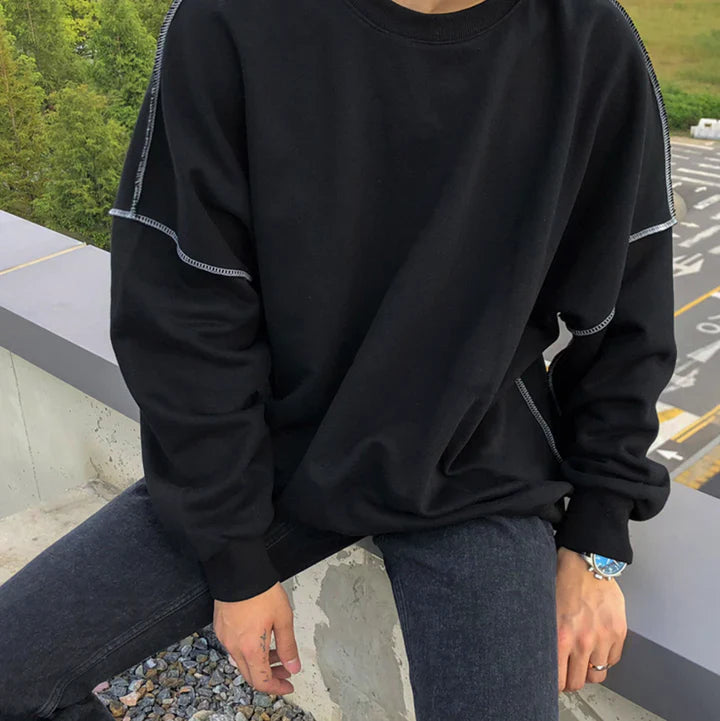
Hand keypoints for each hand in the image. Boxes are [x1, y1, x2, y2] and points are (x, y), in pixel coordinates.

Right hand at [213, 581, 301, 693]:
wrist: (238, 571)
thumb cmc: (261, 591)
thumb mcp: (283, 618)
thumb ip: (288, 646)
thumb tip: (293, 666)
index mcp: (251, 648)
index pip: (262, 682)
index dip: (277, 687)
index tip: (288, 684)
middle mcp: (234, 647)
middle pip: (251, 675)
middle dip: (271, 675)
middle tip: (286, 669)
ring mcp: (225, 638)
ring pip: (242, 661)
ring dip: (261, 661)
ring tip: (277, 650)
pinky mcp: (221, 628)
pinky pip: (234, 648)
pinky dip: (249, 650)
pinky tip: (260, 638)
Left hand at [555, 547, 627, 692]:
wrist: (586, 561)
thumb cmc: (562, 580)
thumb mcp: (545, 607)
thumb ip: (547, 633)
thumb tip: (542, 654)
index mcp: (561, 636)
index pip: (558, 679)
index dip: (555, 682)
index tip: (554, 679)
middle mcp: (583, 642)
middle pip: (579, 682)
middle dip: (572, 679)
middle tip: (568, 671)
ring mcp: (603, 638)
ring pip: (598, 675)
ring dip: (589, 669)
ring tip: (583, 659)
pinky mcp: (618, 632)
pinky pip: (613, 660)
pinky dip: (605, 658)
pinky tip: (597, 647)